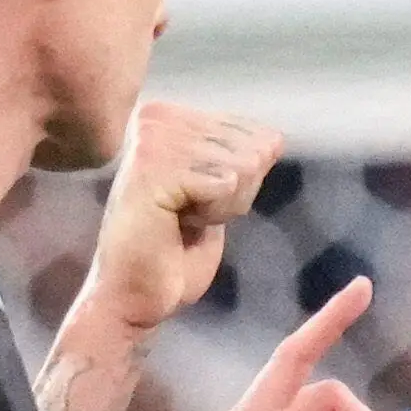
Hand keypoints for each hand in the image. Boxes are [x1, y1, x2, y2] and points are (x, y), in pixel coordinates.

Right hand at [78, 101, 283, 332]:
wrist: (135, 294)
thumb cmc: (173, 251)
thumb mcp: (221, 194)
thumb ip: (244, 159)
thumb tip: (274, 139)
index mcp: (171, 115)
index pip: (254, 134)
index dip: (241, 183)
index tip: (197, 203)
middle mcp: (158, 116)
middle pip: (251, 148)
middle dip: (234, 195)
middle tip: (188, 217)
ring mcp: (153, 138)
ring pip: (241, 166)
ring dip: (221, 207)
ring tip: (180, 221)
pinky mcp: (153, 166)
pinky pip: (224, 183)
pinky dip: (212, 213)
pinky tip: (176, 223)